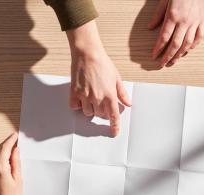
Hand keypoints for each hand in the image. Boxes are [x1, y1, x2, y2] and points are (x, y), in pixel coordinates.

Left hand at [0, 133, 22, 194]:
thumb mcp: (18, 180)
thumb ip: (15, 163)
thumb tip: (15, 151)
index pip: (4, 149)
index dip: (10, 141)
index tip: (15, 136)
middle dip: (6, 148)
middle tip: (15, 145)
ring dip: (1, 156)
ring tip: (11, 157)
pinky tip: (4, 169)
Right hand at [67, 21, 130, 136]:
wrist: (87, 52)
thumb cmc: (102, 63)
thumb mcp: (116, 77)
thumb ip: (122, 93)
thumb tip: (128, 103)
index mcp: (109, 95)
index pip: (113, 116)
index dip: (114, 126)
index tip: (114, 132)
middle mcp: (97, 98)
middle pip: (100, 115)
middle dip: (102, 110)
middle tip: (101, 100)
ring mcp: (85, 96)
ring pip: (88, 112)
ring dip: (90, 108)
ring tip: (91, 96)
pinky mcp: (75, 92)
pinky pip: (75, 106)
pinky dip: (78, 105)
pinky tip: (81, 97)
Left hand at [150, 0, 203, 66]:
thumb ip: (158, 14)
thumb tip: (150, 27)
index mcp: (173, 15)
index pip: (164, 37)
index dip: (158, 48)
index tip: (154, 56)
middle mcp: (184, 21)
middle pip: (175, 44)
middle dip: (167, 56)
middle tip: (162, 64)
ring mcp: (195, 22)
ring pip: (187, 44)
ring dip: (179, 55)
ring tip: (173, 61)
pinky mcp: (203, 20)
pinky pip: (199, 37)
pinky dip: (193, 46)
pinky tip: (188, 50)